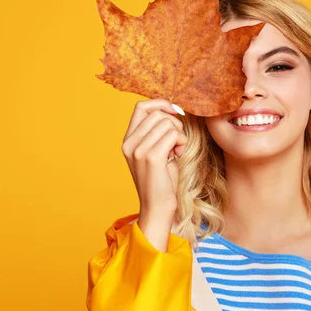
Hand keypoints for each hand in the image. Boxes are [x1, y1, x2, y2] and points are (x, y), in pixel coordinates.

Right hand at [121, 98, 187, 225]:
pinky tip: (177, 155)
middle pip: (158, 114)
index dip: (161, 104)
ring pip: (168, 123)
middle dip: (174, 124)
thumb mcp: (156, 150)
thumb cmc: (161, 179)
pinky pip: (174, 135)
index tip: (174, 113)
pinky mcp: (151, 157)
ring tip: (176, 151)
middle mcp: (129, 143)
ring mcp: (138, 150)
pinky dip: (181, 142)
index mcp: (128, 140)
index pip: (141, 106)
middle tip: (176, 143)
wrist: (157, 206)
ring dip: (179, 135)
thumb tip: (171, 108)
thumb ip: (157, 131)